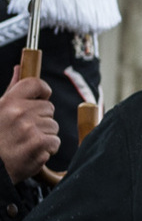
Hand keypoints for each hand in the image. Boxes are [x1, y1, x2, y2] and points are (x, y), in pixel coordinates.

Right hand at [0, 66, 59, 183]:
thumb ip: (12, 90)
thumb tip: (19, 68)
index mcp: (8, 102)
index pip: (35, 83)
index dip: (42, 91)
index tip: (40, 100)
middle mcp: (18, 112)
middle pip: (49, 108)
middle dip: (41, 120)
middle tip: (23, 132)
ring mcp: (28, 128)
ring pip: (53, 126)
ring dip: (44, 136)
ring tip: (24, 143)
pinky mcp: (38, 144)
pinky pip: (55, 142)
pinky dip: (47, 150)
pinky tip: (31, 153)